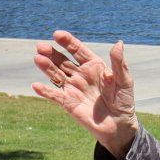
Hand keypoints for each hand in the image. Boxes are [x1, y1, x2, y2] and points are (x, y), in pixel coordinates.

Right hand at [32, 30, 138, 157]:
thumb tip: (118, 43)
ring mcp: (73, 88)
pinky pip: (55, 96)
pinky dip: (45, 91)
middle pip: (63, 61)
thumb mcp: (124, 80)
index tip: (56, 34)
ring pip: (56, 75)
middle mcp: (80, 75)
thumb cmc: (123, 101)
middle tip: (40, 46)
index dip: (67, 42)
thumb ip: (119, 63)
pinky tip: (36, 86)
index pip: (78, 50)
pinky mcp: (68, 103)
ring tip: (38, 59)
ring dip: (46, 67)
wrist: (119, 125)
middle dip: (52, 53)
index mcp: (94, 66)